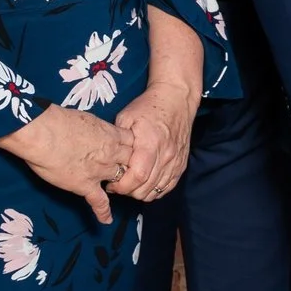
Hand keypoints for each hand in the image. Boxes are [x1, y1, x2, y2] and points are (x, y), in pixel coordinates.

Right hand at [0, 105, 127, 223]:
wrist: (44, 133)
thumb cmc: (60, 120)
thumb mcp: (86, 118)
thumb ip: (95, 128)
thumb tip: (91, 130)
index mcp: (112, 134)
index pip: (133, 143)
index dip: (132, 148)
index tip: (130, 150)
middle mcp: (111, 154)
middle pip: (131, 163)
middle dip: (131, 166)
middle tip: (127, 170)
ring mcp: (100, 171)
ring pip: (120, 180)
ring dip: (120, 184)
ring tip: (119, 188)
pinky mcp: (84, 185)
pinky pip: (99, 201)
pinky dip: (103, 212)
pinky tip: (106, 220)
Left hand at [107, 81, 197, 200]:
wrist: (176, 99)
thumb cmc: (148, 107)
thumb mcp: (126, 118)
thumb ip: (118, 141)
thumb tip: (108, 161)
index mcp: (150, 144)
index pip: (136, 177)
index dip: (121, 186)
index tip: (110, 183)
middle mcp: (166, 155)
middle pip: (146, 188)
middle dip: (128, 191)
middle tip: (117, 183)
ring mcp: (176, 161)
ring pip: (156, 191)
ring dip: (140, 192)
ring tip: (130, 182)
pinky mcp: (181, 163)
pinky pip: (168, 187)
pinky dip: (155, 190)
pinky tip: (145, 183)